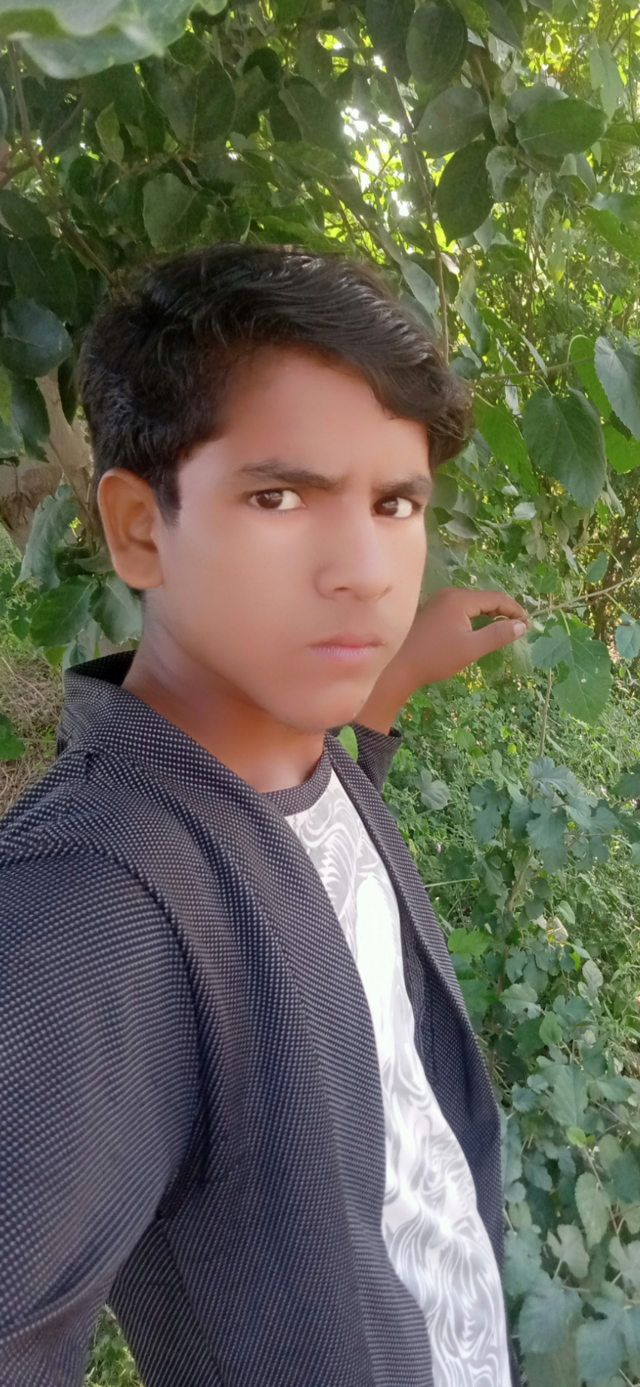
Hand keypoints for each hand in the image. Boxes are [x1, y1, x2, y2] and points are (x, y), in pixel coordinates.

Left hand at [356, 587, 527, 733]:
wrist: (398, 667)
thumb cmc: (435, 658)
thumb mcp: (471, 649)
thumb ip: (498, 635)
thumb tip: (522, 625)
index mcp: (459, 599)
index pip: (496, 598)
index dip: (515, 610)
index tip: (527, 625)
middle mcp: (449, 594)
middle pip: (485, 599)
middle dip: (503, 613)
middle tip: (518, 630)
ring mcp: (439, 601)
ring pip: (473, 604)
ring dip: (489, 616)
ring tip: (503, 631)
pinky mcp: (433, 611)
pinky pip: (461, 610)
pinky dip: (475, 619)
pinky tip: (479, 632)